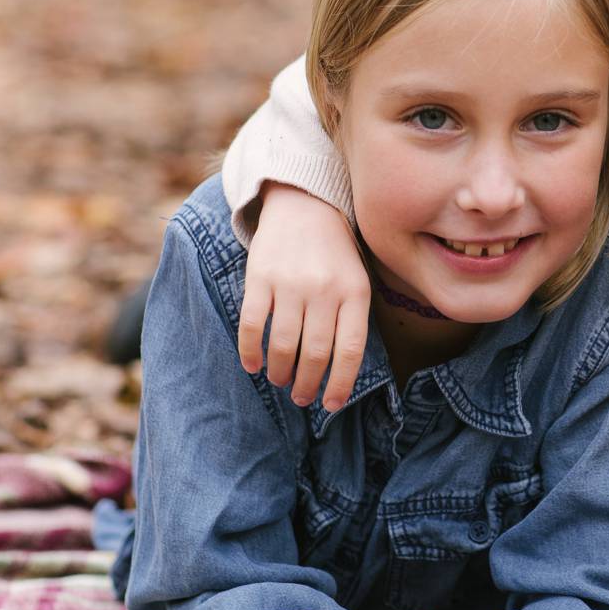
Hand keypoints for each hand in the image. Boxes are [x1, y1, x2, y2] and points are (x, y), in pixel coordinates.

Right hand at [238, 181, 369, 409]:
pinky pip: (253, 324)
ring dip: (280, 372)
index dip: (340, 385)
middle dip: (307, 384)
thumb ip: (352, 319)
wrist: (305, 203)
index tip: (330, 406)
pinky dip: (250, 352)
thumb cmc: (335, 253)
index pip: (350, 351)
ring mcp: (291, 283)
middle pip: (314, 353)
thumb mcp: (358, 280)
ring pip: (283, 344)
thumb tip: (340, 374)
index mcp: (355, 293)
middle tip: (302, 398)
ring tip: (281, 380)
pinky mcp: (260, 277)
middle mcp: (324, 289)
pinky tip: (253, 366)